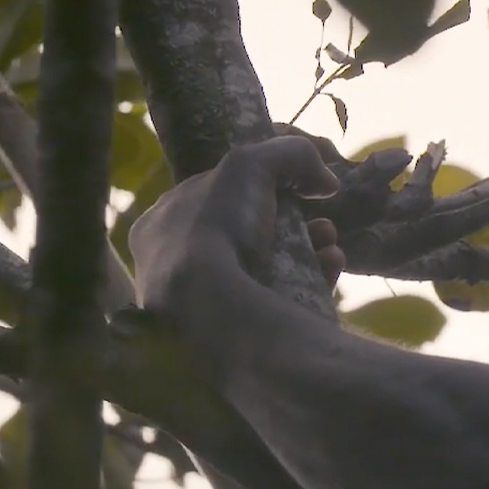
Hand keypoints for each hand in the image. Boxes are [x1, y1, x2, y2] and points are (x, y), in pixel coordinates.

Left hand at [128, 133, 344, 315]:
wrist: (210, 309)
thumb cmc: (216, 227)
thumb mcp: (249, 165)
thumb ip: (288, 153)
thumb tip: (326, 179)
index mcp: (158, 227)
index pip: (209, 199)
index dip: (253, 188)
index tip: (291, 187)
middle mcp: (172, 268)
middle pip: (243, 235)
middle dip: (290, 222)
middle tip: (318, 219)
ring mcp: (202, 307)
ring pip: (264, 270)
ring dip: (306, 249)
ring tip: (329, 241)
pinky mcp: (234, 336)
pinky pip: (278, 302)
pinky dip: (310, 280)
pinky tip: (330, 265)